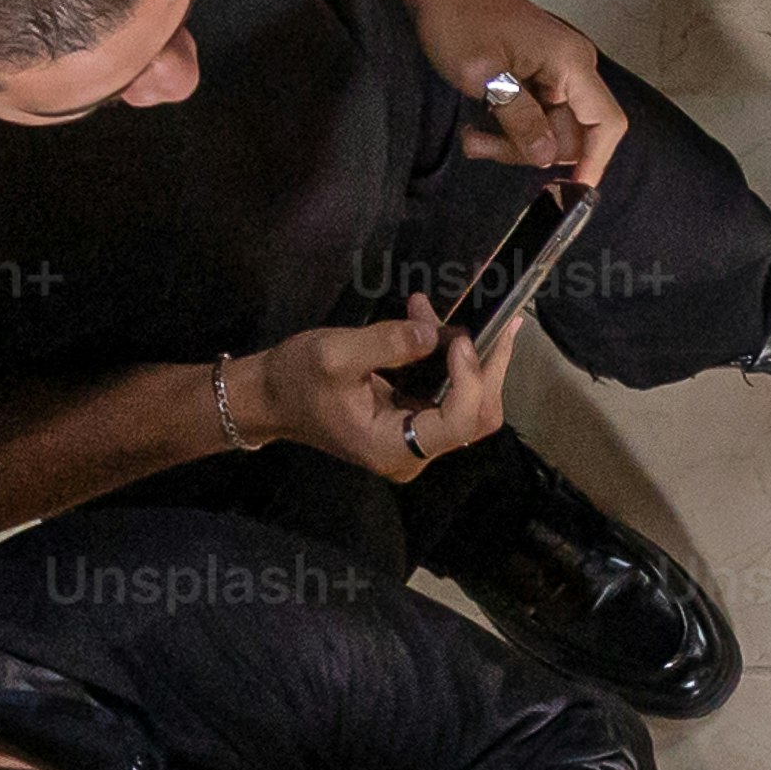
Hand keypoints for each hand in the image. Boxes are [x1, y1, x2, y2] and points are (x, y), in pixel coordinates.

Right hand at [232, 299, 519, 488]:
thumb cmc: (296, 380)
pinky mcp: (416, 420)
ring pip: (472, 405)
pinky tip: (442, 327)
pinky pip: (451, 395)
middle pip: (478, 417)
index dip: (470, 380)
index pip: (458, 422)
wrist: (271, 397)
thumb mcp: (334, 354)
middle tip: (499, 323)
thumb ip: (388, 344)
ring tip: (462, 317)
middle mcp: (416, 453)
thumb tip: (434, 332)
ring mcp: (419, 439)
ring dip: (473, 359)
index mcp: (395, 448)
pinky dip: (454, 361)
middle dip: (487, 368)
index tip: (460, 340)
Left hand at [403, 0, 625, 190]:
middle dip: (532, 151)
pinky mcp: (539, 73)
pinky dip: (511, 126)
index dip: (594, 162)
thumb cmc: (457, 16)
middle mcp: (574, 67)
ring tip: (474, 138)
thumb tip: (547, 158)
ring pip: (551, 129)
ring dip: (514, 142)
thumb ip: (521, 121)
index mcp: (571, 64)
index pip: (606, 124)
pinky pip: (536, 114)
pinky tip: (481, 123)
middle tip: (483, 148)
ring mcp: (557, 70)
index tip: (571, 193)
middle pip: (574, 133)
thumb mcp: (483, 76)